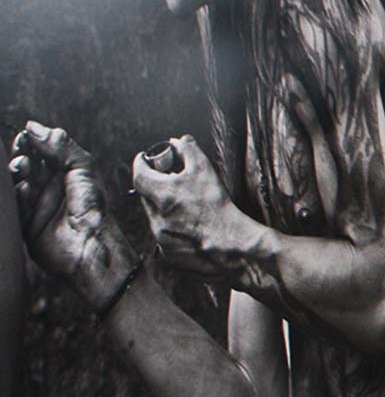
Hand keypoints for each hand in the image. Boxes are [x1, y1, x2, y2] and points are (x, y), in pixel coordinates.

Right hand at [10, 121, 144, 308]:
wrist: (89, 245)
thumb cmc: (93, 208)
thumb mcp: (83, 169)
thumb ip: (61, 146)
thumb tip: (34, 126)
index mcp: (64, 173)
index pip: (40, 150)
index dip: (31, 141)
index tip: (26, 135)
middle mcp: (47, 187)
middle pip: (24, 163)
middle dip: (20, 155)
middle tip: (24, 155)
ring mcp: (34, 204)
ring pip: (14, 181)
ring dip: (15, 172)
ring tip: (23, 168)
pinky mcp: (23, 221)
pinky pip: (10, 203)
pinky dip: (11, 193)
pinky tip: (18, 186)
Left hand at [132, 135, 262, 284]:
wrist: (233, 245)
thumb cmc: (219, 208)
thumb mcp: (206, 172)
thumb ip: (189, 152)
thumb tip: (179, 142)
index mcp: (161, 196)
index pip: (139, 175)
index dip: (141, 164)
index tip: (144, 160)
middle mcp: (156, 218)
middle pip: (146, 197)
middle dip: (156, 188)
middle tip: (171, 183)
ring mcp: (160, 239)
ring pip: (155, 218)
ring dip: (165, 210)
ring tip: (188, 209)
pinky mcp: (169, 255)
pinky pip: (165, 237)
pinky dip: (174, 230)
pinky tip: (192, 229)